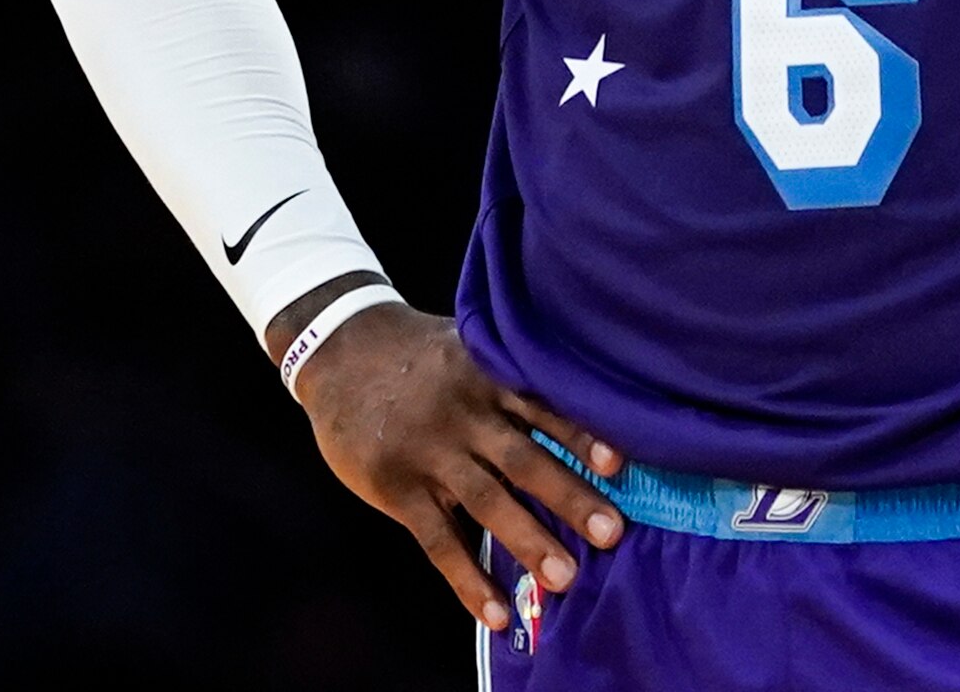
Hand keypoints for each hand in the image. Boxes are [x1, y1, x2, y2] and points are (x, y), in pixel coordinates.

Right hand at [289, 301, 631, 629]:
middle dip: (569, 497)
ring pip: (486, 502)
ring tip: (565, 578)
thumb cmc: (421, 354)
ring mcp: (429, 454)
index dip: (581, 434)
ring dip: (528, 541)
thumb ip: (515, 374)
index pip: (543, 407)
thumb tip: (590, 402)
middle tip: (612, 533)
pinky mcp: (396, 488)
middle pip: (523, 460)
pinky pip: (437, 541)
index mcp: (487, 377)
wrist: (340, 349)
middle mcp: (464, 415)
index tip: (619, 463)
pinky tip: (496, 613)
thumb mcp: (469, 345)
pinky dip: (468, 579)